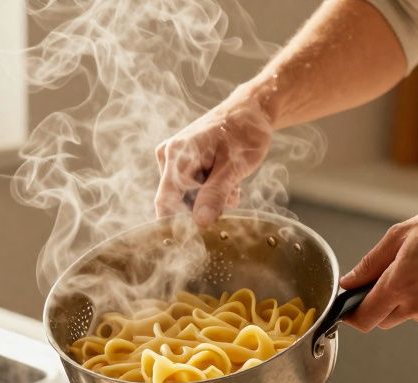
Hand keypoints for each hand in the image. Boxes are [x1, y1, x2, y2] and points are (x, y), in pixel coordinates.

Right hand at [154, 89, 274, 225]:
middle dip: (204, 207)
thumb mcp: (235, 166)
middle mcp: (169, 156)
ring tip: (232, 185)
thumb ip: (216, 194)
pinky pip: (191, 188)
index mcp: (177, 155)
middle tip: (231, 197)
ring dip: (211, 199)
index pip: (166, 202)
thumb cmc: (245, 133)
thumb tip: (199, 222)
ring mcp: (174, 159)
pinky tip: (227, 180)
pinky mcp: (182, 162)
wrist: (251, 111)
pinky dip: (210, 191)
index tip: (199, 237)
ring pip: (187, 197)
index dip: (178, 224)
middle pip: (178, 202)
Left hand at [340, 200, 417, 329]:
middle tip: (389, 272)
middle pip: (381, 319)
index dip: (351, 314)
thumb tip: (349, 282)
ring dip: (401, 299)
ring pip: (402, 315)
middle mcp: (415, 306)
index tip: (349, 304)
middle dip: (377, 302)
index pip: (363, 319)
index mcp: (399, 285)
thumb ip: (370, 263)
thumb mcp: (401, 235)